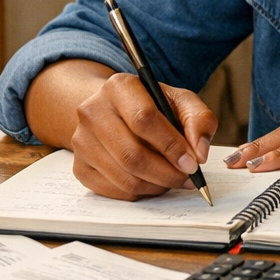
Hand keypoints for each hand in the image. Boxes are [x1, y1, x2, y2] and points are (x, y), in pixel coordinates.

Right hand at [71, 72, 216, 199]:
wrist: (114, 111)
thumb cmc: (151, 105)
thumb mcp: (180, 101)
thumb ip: (199, 120)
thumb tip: (199, 153)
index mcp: (119, 87)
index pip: (144, 119)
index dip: (171, 145)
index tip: (192, 163)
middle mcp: (93, 111)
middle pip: (132, 154)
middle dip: (166, 173)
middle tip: (187, 179)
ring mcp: (82, 141)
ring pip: (124, 177)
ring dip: (156, 185)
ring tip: (173, 179)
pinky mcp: (79, 166)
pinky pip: (113, 190)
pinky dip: (139, 192)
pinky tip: (152, 182)